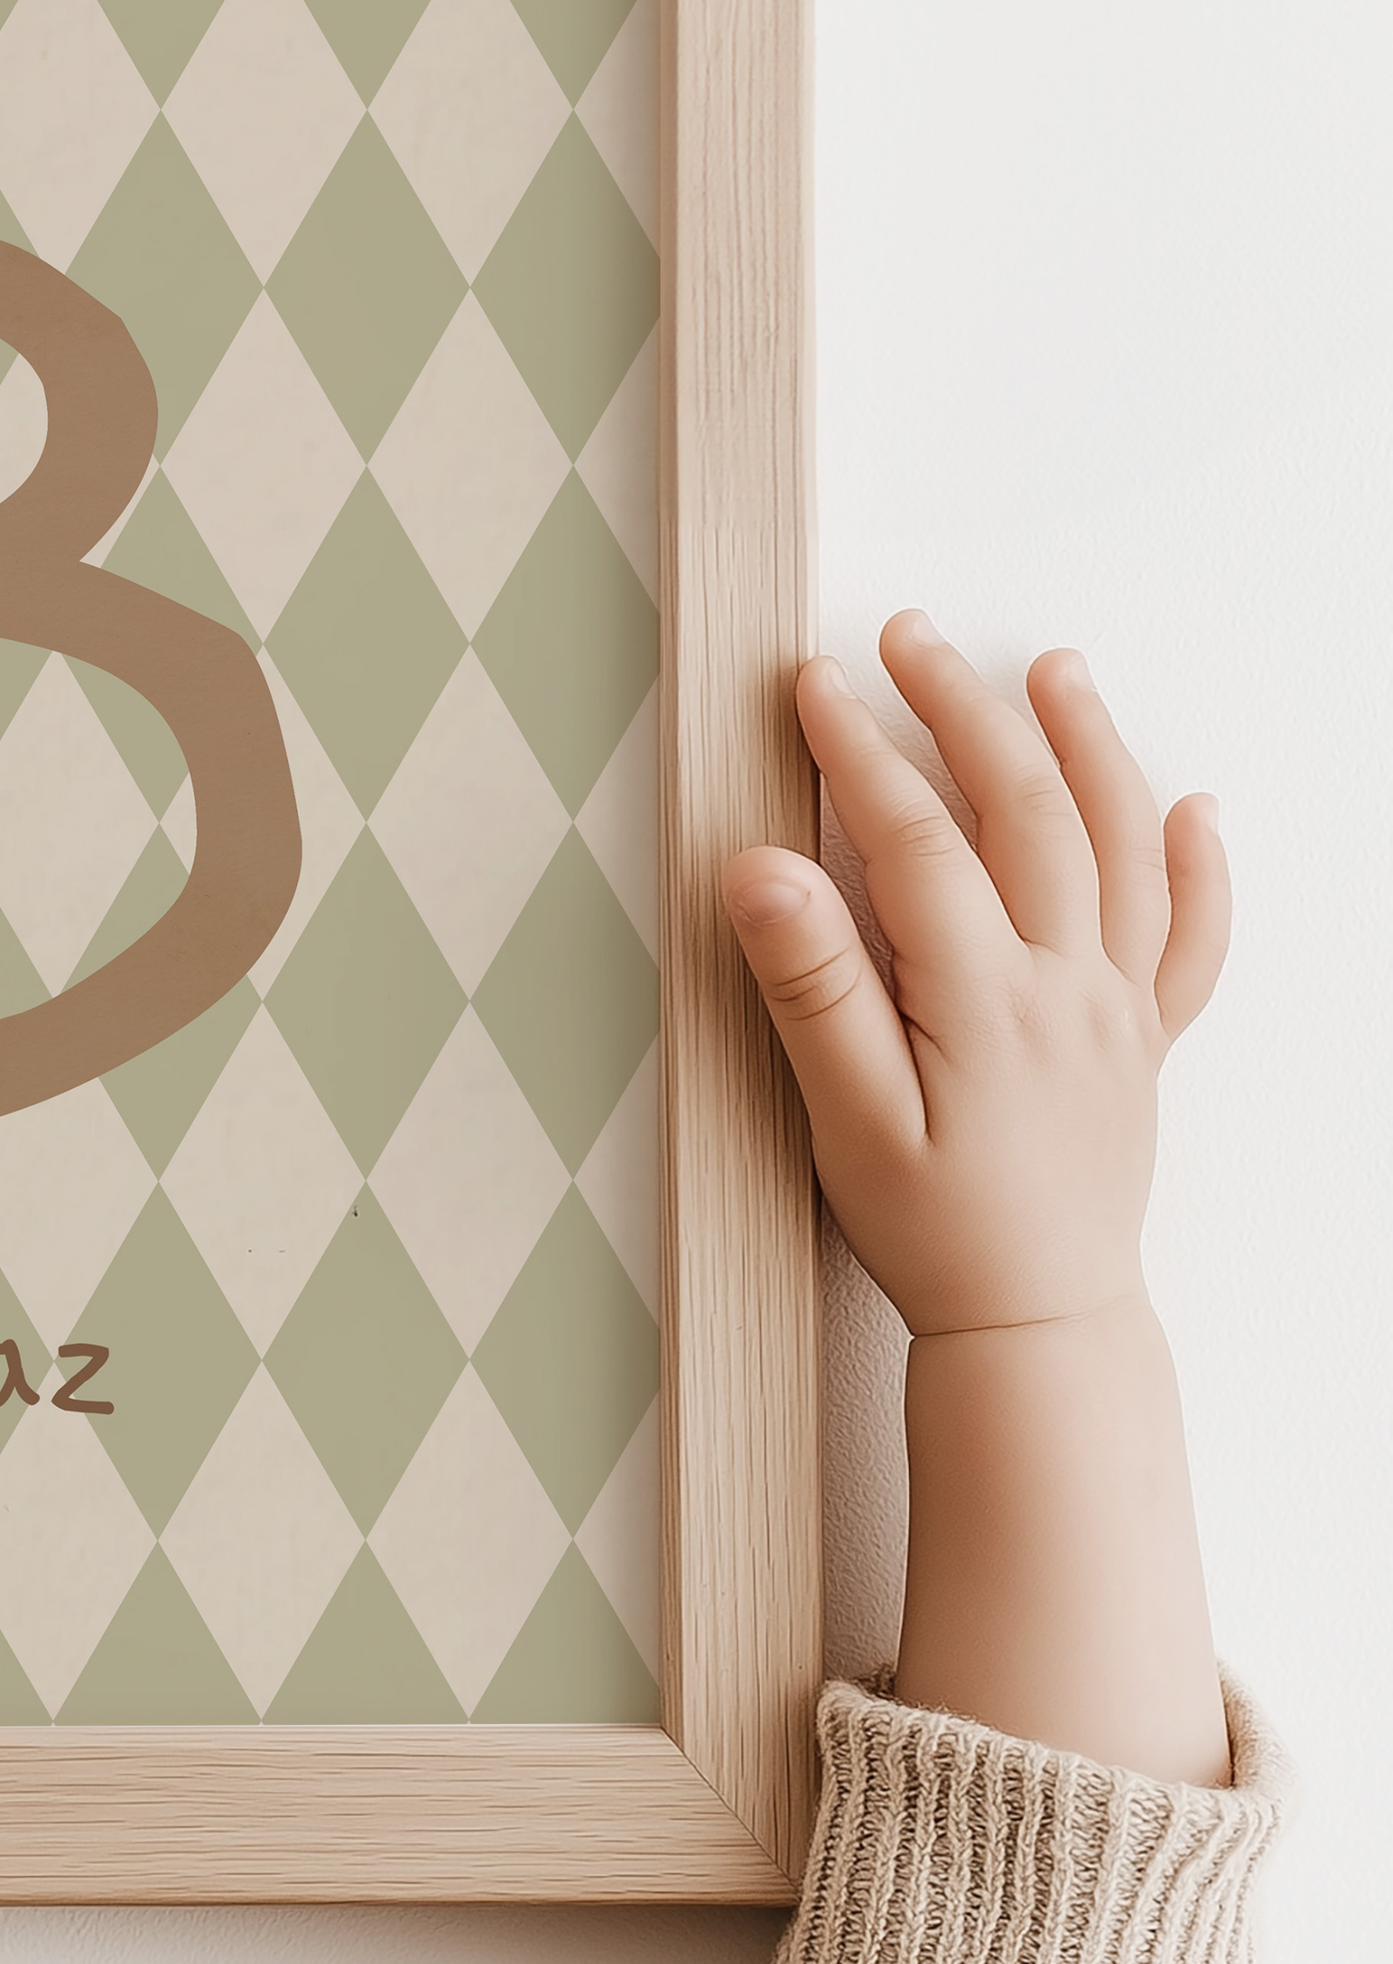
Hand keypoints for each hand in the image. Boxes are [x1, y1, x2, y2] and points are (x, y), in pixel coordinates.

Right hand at [721, 614, 1224, 1339]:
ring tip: (1052, 672)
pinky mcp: (1141, 1040)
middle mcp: (1067, 986)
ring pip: (1120, 848)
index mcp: (985, 999)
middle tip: (910, 642)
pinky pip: (1192, 938)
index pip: (919, 843)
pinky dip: (1201, 866)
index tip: (814, 687)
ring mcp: (1117, 1008)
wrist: (1039, 1321)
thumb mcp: (847, 1117)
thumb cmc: (935, 1230)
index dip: (861, 754)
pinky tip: (1190, 808)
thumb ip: (813, 986)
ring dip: (1087, 748)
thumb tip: (763, 870)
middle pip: (1027, 813)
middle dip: (963, 713)